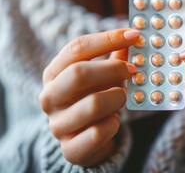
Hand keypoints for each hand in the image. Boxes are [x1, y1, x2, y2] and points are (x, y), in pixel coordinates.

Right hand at [39, 29, 139, 165]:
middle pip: (79, 73)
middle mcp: (49, 97)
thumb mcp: (102, 76)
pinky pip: (99, 132)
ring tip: (122, 97)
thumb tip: (135, 37)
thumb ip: (116, 57)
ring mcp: (57, 125)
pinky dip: (114, 124)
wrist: (85, 140)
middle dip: (112, 68)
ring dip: (117, 97)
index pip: (76, 48)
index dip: (107, 39)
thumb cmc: (94, 98)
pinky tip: (114, 120)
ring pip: (93, 104)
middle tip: (133, 69)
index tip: (134, 35)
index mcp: (53, 73)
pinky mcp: (70, 148)